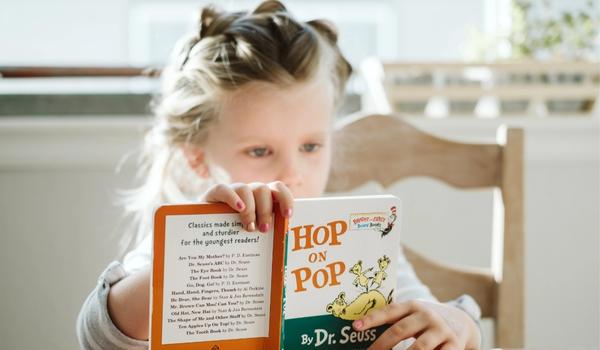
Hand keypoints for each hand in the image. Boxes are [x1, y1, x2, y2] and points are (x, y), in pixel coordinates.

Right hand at [201, 181, 293, 231]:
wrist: (204, 234)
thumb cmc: (235, 239)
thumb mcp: (253, 237)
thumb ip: (266, 239)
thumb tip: (282, 260)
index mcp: (263, 199)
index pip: (278, 189)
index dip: (286, 199)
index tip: (288, 216)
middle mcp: (250, 192)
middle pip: (263, 190)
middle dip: (266, 210)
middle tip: (264, 230)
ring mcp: (232, 191)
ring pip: (246, 189)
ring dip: (251, 209)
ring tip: (249, 228)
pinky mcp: (214, 194)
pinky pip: (223, 189)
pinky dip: (233, 198)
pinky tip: (238, 209)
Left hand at [353, 299, 480, 349]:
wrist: (461, 322)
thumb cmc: (425, 321)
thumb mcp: (413, 314)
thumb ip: (394, 320)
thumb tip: (361, 328)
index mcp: (413, 306)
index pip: (390, 311)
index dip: (372, 318)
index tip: (356, 327)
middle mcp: (427, 316)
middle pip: (400, 330)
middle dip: (382, 345)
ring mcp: (441, 330)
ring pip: (419, 347)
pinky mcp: (453, 345)